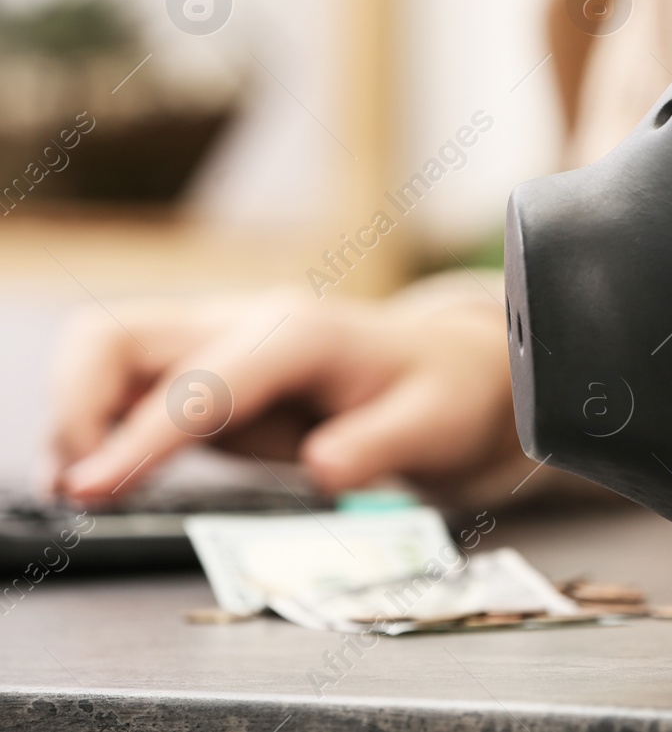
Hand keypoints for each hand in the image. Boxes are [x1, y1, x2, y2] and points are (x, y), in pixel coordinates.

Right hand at [51, 278, 540, 506]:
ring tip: (88, 489)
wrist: (453, 369)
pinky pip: (127, 387)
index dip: (139, 436)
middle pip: (114, 337)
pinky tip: (108, 476)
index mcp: (301, 334)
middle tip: (83, 489)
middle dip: (76, 408)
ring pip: (106, 354)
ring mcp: (219, 344)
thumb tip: (322, 468)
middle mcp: (247, 324)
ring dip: (78, 418)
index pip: (198, 382)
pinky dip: (100, 427)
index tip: (93, 489)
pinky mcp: (206, 373)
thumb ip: (380, 446)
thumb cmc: (445, 392)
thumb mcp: (436, 424)